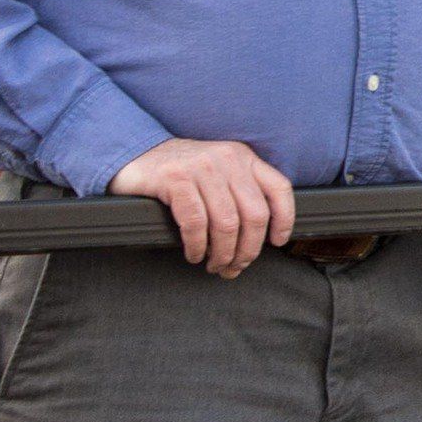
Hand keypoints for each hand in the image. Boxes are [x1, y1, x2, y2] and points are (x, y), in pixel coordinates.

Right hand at [109, 138, 294, 275]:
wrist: (137, 155)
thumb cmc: (181, 174)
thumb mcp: (219, 174)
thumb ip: (239, 194)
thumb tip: (258, 239)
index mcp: (243, 158)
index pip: (279, 188)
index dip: (284, 219)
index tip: (277, 241)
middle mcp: (227, 159)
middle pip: (254, 215)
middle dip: (248, 250)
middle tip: (235, 266)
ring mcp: (201, 167)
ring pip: (227, 224)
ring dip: (222, 254)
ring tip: (214, 265)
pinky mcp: (175, 179)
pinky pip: (196, 223)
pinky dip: (197, 247)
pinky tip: (194, 254)